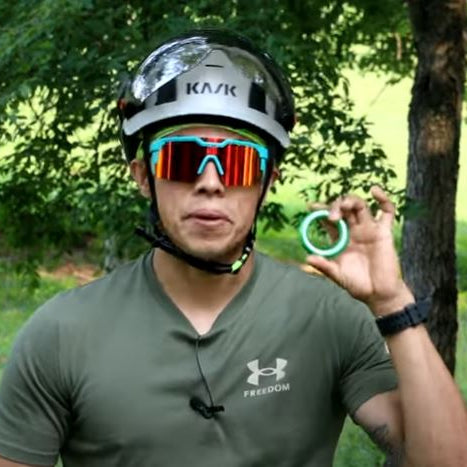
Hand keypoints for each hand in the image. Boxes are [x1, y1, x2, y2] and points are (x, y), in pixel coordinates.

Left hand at [305, 186, 413, 315]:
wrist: (379, 294)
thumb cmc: (357, 285)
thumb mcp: (337, 275)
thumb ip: (324, 266)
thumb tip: (307, 258)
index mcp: (340, 238)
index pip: (328, 219)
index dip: (320, 211)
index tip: (311, 206)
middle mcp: (353, 230)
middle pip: (343, 209)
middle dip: (335, 207)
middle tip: (331, 217)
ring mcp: (369, 229)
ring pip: (360, 206)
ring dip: (351, 201)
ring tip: (344, 206)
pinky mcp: (384, 232)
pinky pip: (386, 211)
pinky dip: (383, 199)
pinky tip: (374, 191)